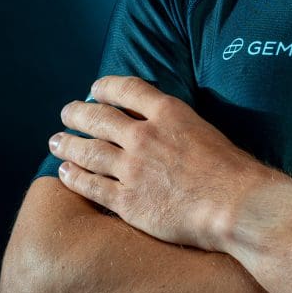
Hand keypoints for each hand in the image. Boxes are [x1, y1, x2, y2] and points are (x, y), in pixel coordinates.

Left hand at [50, 76, 270, 251]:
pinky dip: (74, 178)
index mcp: (169, 113)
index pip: (126, 89)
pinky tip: (65, 174)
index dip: (105, 87)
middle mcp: (145, 136)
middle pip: (98, 118)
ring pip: (87, 151)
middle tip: (67, 114)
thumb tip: (164, 128)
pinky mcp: (127, 201)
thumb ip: (178, 126)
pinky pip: (91, 186)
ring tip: (56, 142)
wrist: (235, 205)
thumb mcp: (205, 130)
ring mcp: (132, 169)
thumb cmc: (232, 171)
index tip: (95, 90)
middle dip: (77, 114)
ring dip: (67, 144)